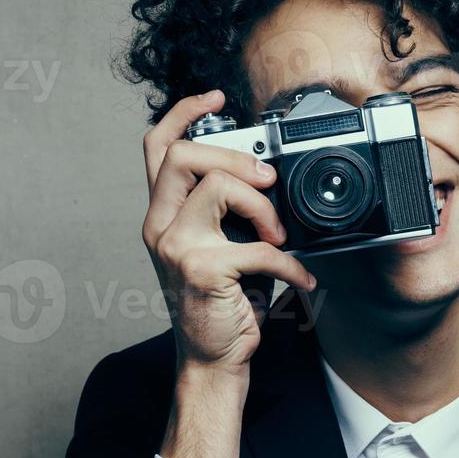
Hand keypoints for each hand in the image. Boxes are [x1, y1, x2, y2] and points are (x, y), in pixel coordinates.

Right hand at [141, 90, 316, 457]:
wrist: (212, 359)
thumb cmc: (220, 303)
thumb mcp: (220, 246)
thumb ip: (229, 210)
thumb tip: (268, 176)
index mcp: (162, 214)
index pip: (156, 146)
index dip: (182, 113)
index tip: (215, 97)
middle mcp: (159, 226)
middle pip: (182, 156)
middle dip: (234, 158)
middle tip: (266, 180)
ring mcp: (175, 248)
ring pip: (215, 188)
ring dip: (261, 206)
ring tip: (278, 234)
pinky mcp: (201, 272)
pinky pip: (256, 249)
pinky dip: (290, 265)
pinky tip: (302, 278)